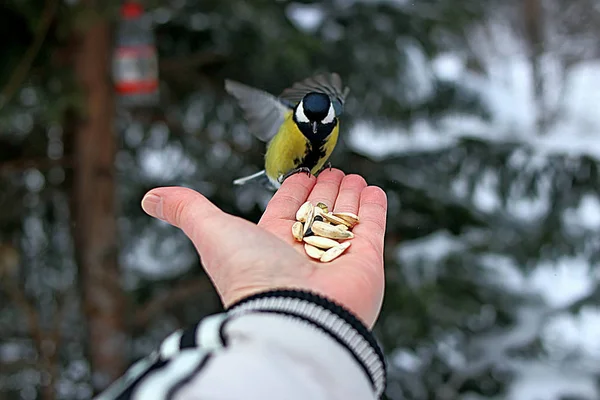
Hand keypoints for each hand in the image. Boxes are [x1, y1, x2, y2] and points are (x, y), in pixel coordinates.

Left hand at [140, 169, 386, 327]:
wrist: (293, 316)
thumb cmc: (251, 278)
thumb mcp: (212, 233)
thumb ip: (187, 210)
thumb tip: (150, 196)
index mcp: (271, 244)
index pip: (287, 209)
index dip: (295, 190)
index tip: (304, 173)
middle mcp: (303, 252)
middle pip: (317, 211)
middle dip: (325, 190)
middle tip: (334, 170)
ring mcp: (336, 257)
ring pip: (344, 218)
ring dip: (349, 196)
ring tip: (354, 177)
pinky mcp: (365, 262)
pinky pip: (370, 229)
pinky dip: (373, 210)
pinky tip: (372, 190)